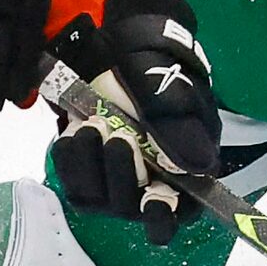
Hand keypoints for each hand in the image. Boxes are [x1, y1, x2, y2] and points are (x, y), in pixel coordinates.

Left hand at [51, 0, 223, 244]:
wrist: (121, 51)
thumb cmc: (159, 72)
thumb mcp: (175, 93)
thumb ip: (182, 128)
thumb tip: (197, 165)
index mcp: (186, 170)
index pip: (179, 212)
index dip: (165, 215)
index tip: (153, 197)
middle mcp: (151, 184)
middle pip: (132, 208)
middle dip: (122, 173)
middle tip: (117, 133)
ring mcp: (115, 182)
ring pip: (97, 199)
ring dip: (91, 163)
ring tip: (93, 124)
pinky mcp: (86, 173)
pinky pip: (71, 181)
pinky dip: (69, 158)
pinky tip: (74, 131)